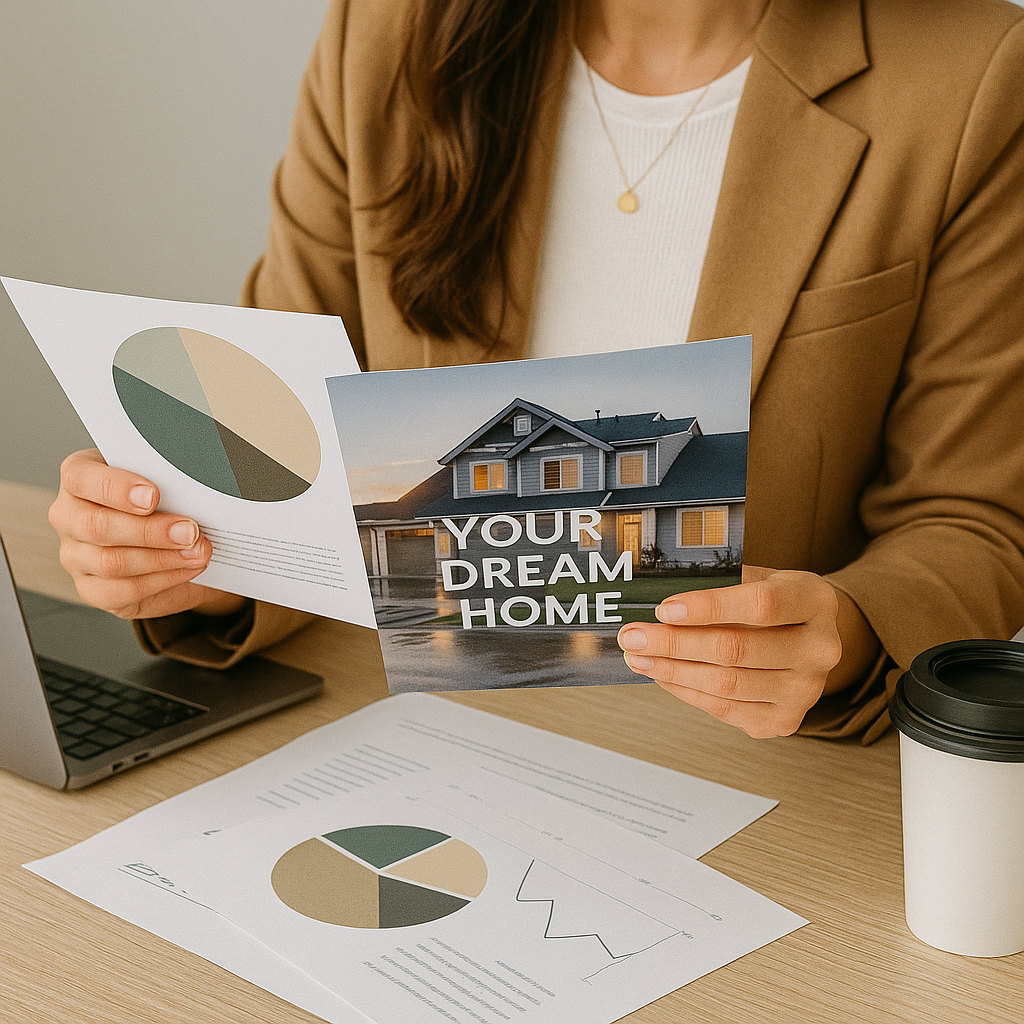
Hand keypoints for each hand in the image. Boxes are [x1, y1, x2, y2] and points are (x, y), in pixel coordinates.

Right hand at [48, 449, 245, 619]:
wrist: (174, 542)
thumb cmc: (164, 502)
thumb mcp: (164, 482)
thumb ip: (168, 480)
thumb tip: (194, 486)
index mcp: (80, 478)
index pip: (80, 478)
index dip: (117, 488)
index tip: (153, 495)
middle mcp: (69, 517)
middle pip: (97, 526)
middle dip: (150, 530)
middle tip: (191, 530)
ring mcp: (75, 556)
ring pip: (111, 562)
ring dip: (163, 558)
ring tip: (199, 551)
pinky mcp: (92, 589)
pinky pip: (123, 590)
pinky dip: (163, 579)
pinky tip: (189, 568)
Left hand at [617, 567, 844, 737]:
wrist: (807, 638)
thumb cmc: (772, 602)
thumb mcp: (756, 578)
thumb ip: (718, 584)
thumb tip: (657, 597)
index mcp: (815, 600)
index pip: (762, 604)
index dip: (709, 607)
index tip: (663, 608)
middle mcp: (821, 648)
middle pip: (737, 650)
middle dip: (674, 643)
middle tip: (633, 636)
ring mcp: (806, 690)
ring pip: (726, 685)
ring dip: (672, 671)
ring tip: (638, 657)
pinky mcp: (785, 720)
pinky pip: (724, 709)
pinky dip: (685, 691)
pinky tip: (662, 675)